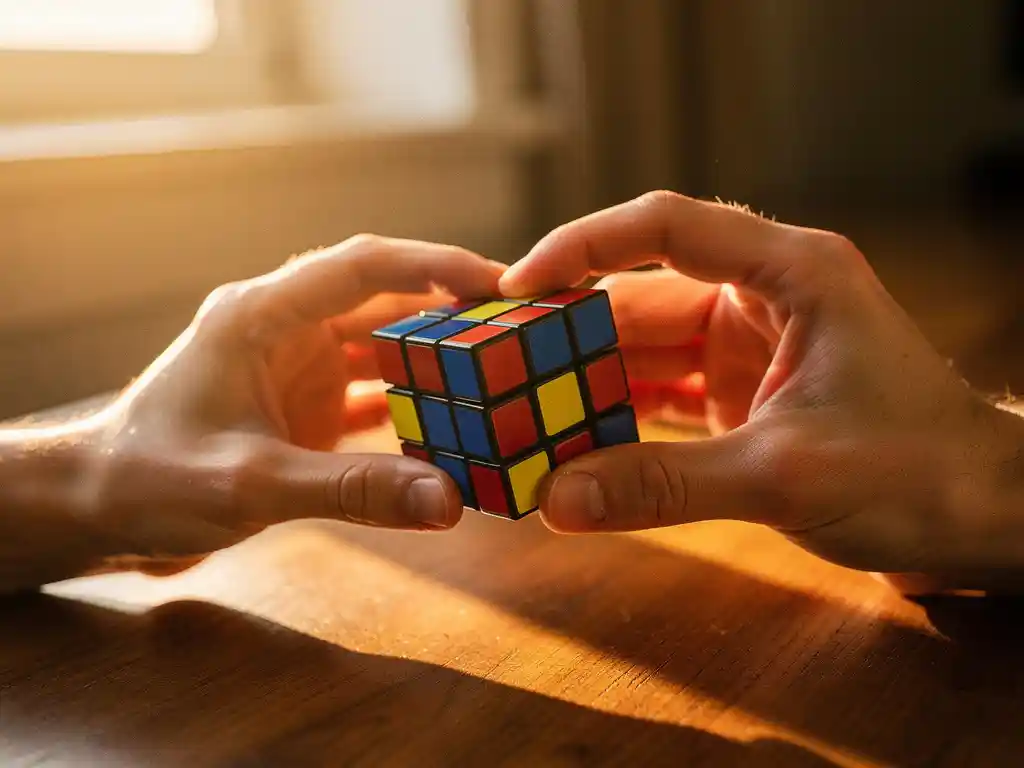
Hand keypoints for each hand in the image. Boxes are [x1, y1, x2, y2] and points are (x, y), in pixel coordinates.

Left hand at [4, 236, 504, 584]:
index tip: (497, 280)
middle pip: (382, 301)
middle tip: (517, 327)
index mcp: (260, 315)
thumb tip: (449, 500)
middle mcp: (283, 328)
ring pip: (381, 345)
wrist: (100, 506)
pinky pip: (370, 391)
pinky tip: (453, 422)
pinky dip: (411, 402)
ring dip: (434, 357)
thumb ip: (352, 489)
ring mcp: (295, 366)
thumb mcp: (253, 484)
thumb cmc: (151, 477)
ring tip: (498, 370)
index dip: (432, 265)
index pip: (361, 267)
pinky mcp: (303, 404)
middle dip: (449, 311)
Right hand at [499, 191, 1023, 592]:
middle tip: (495, 363)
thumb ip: (666, 484)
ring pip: (645, 348)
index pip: (665, 227)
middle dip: (569, 331)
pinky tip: (569, 439)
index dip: (583, 247)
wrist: (983, 518)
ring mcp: (748, 346)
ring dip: (587, 379)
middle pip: (641, 294)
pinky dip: (617, 417)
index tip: (516, 285)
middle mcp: (762, 295)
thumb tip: (557, 500)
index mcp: (789, 272)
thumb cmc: (918, 472)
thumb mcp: (786, 475)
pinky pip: (661, 393)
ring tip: (518, 406)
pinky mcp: (740, 394)